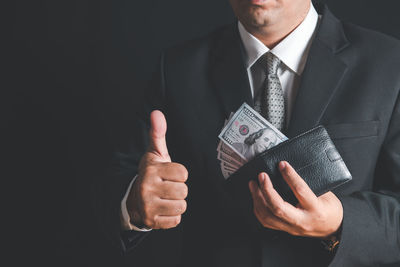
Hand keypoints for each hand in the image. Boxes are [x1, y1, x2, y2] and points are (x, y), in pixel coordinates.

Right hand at [126, 110, 187, 228]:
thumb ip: (158, 133)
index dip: (179, 174)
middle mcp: (147, 188)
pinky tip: (163, 209)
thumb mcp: (154, 153)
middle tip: (167, 187)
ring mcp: (148, 207)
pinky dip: (172, 216)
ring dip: (177, 203)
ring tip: (165, 198)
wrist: (133, 198)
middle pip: (184, 191)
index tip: (169, 174)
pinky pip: (176, 220)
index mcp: (151, 170)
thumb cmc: (151, 173)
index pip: (183, 173)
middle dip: (179, 189)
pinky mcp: (151, 222)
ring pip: (182, 206)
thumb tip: (157, 112)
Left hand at [249, 161, 342, 237]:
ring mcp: (292, 228)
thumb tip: (289, 169)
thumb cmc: (330, 209)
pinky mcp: (286, 230)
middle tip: (262, 176)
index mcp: (315, 209)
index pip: (300, 191)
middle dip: (266, 190)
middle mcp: (302, 221)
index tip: (282, 164)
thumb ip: (309, 184)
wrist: (334, 229)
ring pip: (268, 216)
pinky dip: (258, 208)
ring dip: (257, 199)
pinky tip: (256, 197)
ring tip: (253, 184)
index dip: (290, 176)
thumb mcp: (325, 194)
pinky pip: (266, 221)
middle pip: (278, 208)